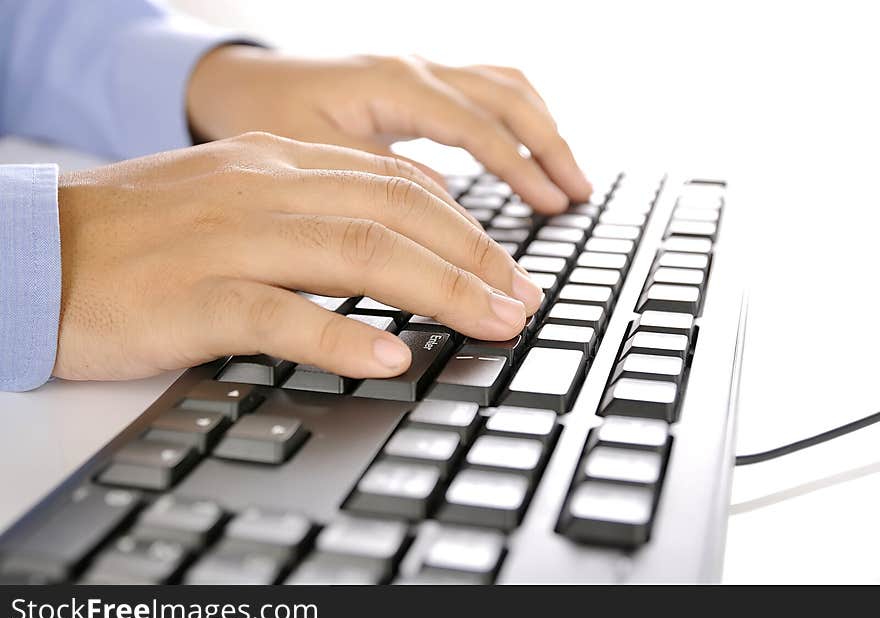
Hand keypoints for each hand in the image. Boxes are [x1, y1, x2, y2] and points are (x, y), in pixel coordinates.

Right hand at [54, 133, 543, 381]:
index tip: (505, 266)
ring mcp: (231, 240)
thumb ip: (310, 211)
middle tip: (522, 300)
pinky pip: (282, 313)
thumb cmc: (143, 236)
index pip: (395, 183)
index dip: (465, 226)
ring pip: (357, 252)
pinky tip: (392, 358)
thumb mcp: (236, 199)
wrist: (41, 249)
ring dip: (440, 291)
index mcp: (277, 166)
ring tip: (492, 323)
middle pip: (395, 213)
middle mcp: (265, 190)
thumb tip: (389, 241)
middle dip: (474, 258)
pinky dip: (343, 334)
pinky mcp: (195, 297)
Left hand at [186, 48, 590, 213]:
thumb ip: (379, 178)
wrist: (234, 81)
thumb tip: (446, 207)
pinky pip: (487, 91)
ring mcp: (420, 71)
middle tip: (576, 198)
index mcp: (394, 84)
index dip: (518, 170)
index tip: (550, 207)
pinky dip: (517, 122)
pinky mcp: (418, 85)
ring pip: (505, 87)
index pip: (477, 127)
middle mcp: (416, 68)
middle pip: (507, 99)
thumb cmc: (262, 116)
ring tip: (569, 181)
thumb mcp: (311, 153)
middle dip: (548, 148)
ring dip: (542, 131)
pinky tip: (528, 153)